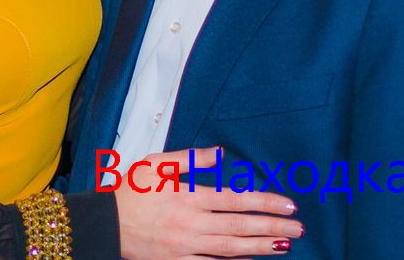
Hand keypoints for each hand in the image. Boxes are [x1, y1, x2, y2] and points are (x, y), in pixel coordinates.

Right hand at [115, 147, 301, 259]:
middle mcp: (191, 223)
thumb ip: (189, 159)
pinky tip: (252, 259)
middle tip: (298, 229)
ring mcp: (186, 246)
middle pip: (240, 226)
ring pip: (232, 248)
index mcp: (187, 196)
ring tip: (284, 245)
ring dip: (262, 247)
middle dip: (272, 227)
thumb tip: (221, 153)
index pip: (235, 199)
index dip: (264, 202)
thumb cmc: (129, 192)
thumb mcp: (155, 164)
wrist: (105, 225)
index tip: (287, 205)